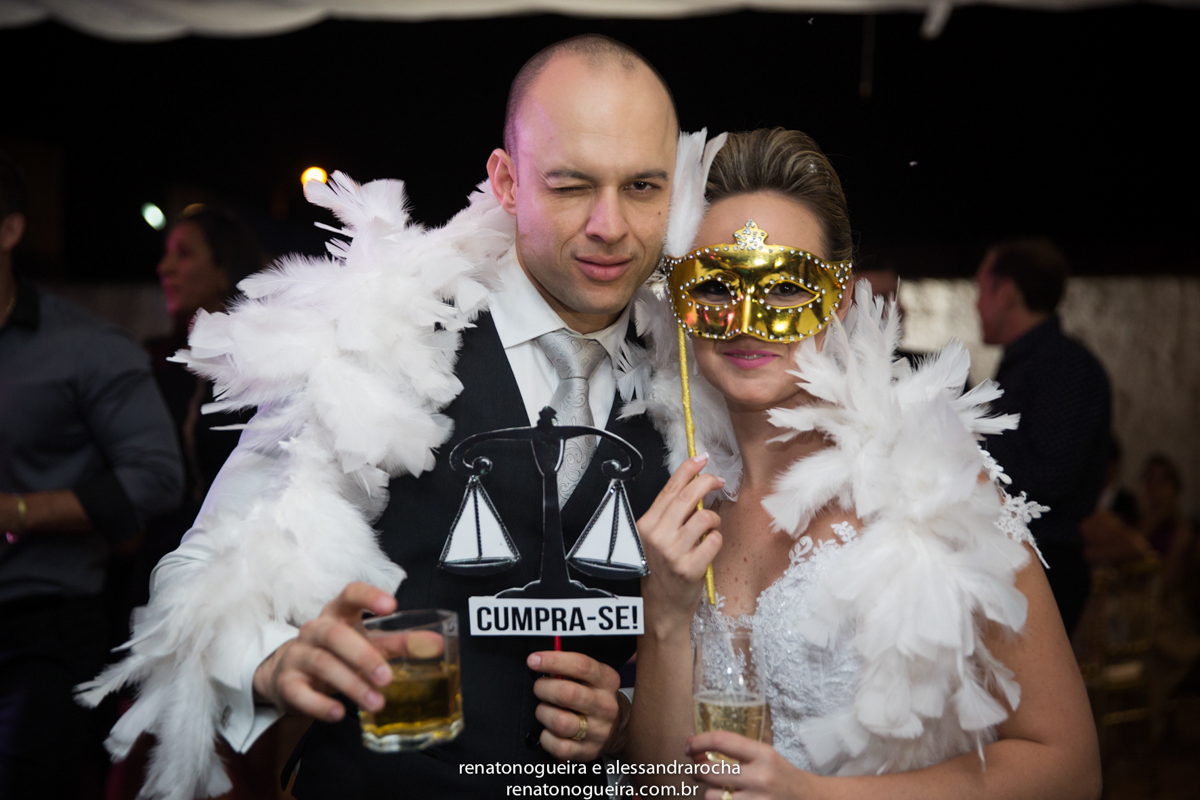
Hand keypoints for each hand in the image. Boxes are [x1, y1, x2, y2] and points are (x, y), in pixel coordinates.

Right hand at [252, 581, 396, 721]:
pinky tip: (339, 713)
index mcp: (337, 614)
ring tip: (376, 702)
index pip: (350, 595)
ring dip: (351, 684)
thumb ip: (399, 642)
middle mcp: (315, 630)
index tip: (392, 605)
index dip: (369, 596)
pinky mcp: (287, 684)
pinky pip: (301, 692)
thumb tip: (436, 644)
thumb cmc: (337, 653)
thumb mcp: (366, 643)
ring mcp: (298, 656)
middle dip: (363, 656)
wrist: (288, 674)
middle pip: (336, 636)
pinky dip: (320, 704)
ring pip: (323, 664)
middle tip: (387, 678)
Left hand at [528, 650, 624, 760]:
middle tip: (539, 688)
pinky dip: (546, 737)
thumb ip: (570, 668)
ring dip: (543, 713)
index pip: (580, 666)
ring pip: (560, 722)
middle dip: (544, 688)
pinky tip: (549, 730)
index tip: (534, 660)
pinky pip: (558, 746)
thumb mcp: (592, 676)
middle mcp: (605, 705)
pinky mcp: (588, 751)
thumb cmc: (596, 696)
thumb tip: (542, 662)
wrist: (618, 727)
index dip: (553, 661)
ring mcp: (598, 730)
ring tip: (545, 710)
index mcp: (607, 680)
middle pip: (567, 694)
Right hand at [637, 454, 723, 631]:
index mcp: (646, 525)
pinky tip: (708, 548)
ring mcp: (673, 553)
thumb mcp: (656, 538)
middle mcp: (657, 536)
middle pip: (688, 497)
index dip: (687, 470)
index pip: (669, 489)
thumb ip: (670, 514)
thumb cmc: (661, 568)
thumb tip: (694, 485)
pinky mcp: (690, 568)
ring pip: (705, 517)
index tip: (701, 458)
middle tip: (717, 480)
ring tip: (709, 528)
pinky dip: (716, 541)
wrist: (661, 606)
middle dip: (707, 482)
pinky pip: (714, 541)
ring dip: (714, 519)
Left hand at [687, 731, 814, 799]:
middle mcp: (759, 778)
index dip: (699, 742)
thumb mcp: (764, 755)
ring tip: (718, 788)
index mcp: (763, 754)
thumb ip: (733, 751)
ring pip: (710, 796)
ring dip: (708, 791)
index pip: (721, 741)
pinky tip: (726, 797)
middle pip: (710, 772)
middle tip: (697, 769)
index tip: (689, 745)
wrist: (807, 799)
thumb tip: (693, 745)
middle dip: (697, 769)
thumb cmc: (780, 774)